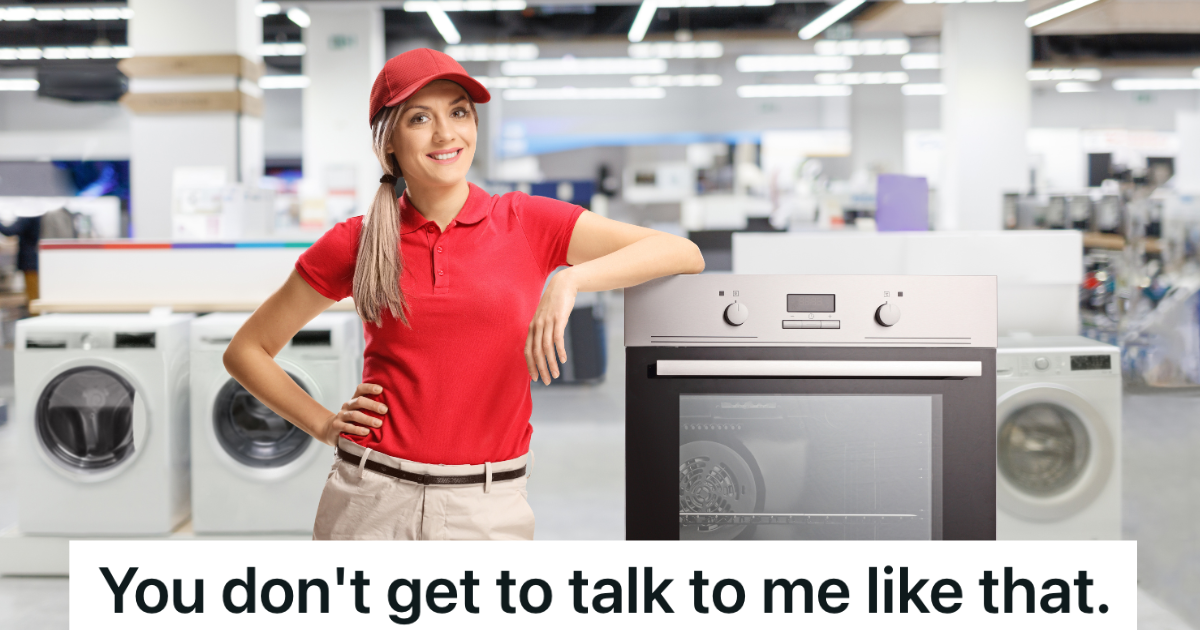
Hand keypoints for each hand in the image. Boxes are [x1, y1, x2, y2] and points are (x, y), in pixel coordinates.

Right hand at [320, 383, 387, 445]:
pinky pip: (347, 427)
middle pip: (359, 401)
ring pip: (354, 415)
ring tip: (378, 424)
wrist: (331, 430)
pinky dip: (357, 429)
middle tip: (385, 410)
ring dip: (367, 419)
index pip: (361, 389)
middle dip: (373, 405)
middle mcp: (347, 406)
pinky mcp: (337, 426)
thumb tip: (394, 406)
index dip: (370, 387)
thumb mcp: (360, 412)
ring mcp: (341, 416)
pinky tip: (366, 432)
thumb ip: (371, 409)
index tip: (381, 389)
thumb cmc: (352, 420)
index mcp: (354, 400)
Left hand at [525, 269, 577, 384]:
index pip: (527, 351)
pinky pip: (557, 338)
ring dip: (551, 364)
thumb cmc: (554, 303)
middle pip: (536, 352)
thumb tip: (543, 347)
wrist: (563, 285)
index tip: (535, 378)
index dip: (530, 366)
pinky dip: (559, 351)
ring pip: (546, 348)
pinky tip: (563, 360)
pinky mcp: (558, 319)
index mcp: (532, 327)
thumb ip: (542, 331)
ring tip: (556, 375)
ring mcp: (547, 322)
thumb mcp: (545, 318)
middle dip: (540, 369)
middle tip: (547, 381)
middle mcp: (537, 326)